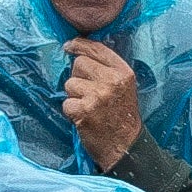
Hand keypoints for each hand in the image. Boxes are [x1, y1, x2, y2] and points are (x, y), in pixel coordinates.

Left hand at [60, 40, 144, 172]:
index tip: (69, 46)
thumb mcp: (123, 87)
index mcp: (123, 72)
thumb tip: (77, 50)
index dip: (79, 45)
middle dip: (79, 77)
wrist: (125, 146)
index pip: (97, 49)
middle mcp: (112, 81)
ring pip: (70, 83)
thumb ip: (106, 69)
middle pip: (79, 64)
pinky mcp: (84, 110)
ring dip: (74, 96)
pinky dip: (71, 111)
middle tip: (90, 94)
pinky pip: (66, 102)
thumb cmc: (122, 116)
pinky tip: (84, 118)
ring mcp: (97, 95)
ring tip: (88, 108)